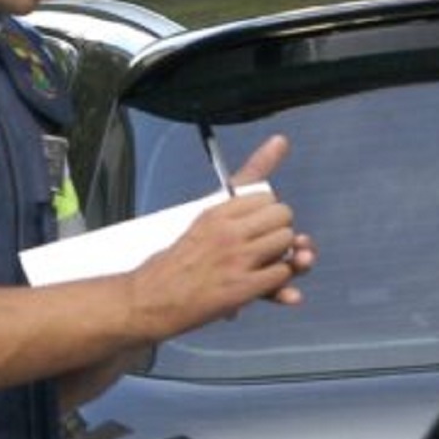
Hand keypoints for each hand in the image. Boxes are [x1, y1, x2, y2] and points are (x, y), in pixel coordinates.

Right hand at [127, 135, 314, 335]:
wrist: (151, 299)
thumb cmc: (179, 261)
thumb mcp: (205, 218)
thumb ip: (247, 178)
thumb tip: (282, 139)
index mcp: (216, 212)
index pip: (267, 198)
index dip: (266, 216)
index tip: (253, 228)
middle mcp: (227, 230)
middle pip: (283, 217)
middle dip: (279, 232)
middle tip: (261, 247)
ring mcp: (235, 259)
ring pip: (287, 242)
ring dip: (281, 256)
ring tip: (261, 265)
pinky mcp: (241, 288)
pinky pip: (282, 273)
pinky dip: (278, 282)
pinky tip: (259, 284)